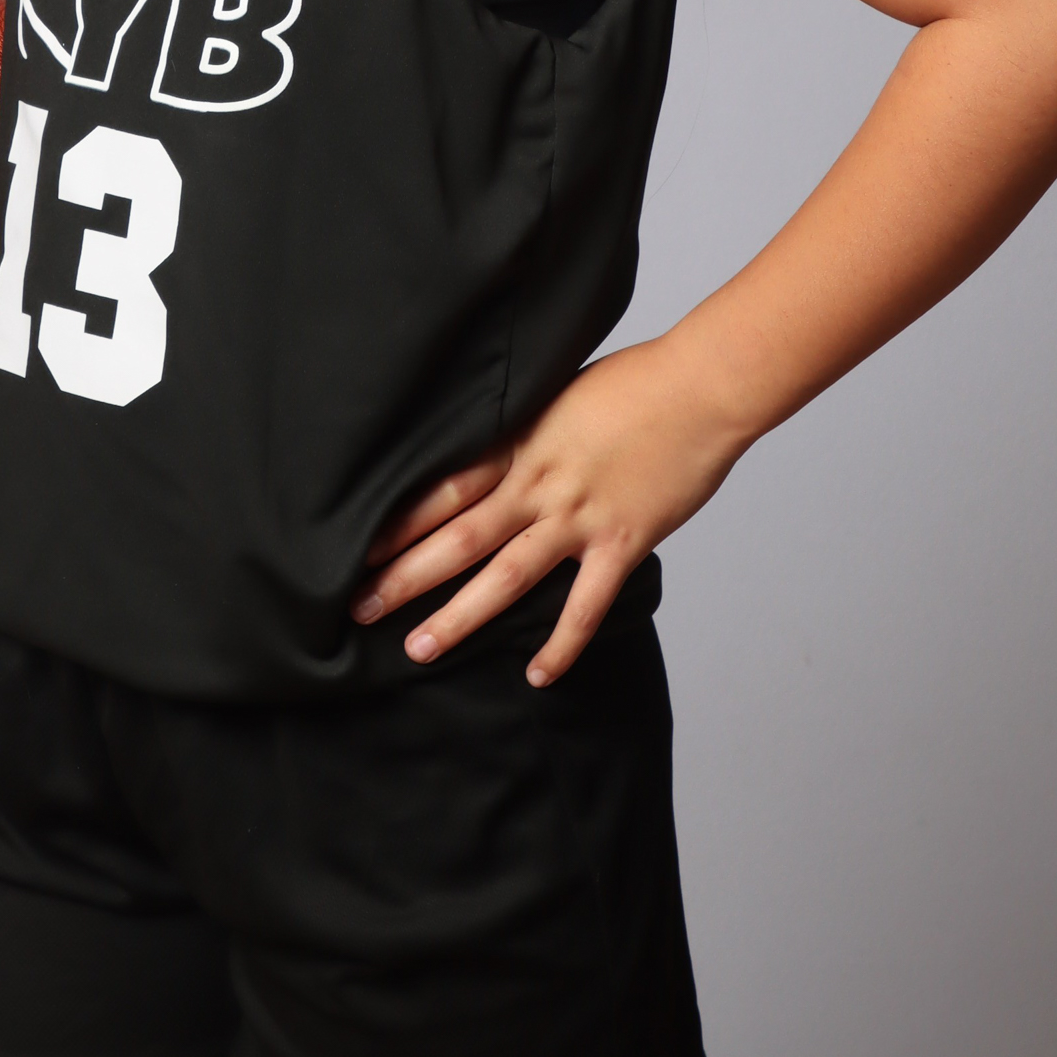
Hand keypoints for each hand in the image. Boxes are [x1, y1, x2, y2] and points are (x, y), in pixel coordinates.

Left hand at [348, 339, 750, 683]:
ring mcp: (579, 516)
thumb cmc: (636, 381)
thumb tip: (492, 447)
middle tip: (357, 609)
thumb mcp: (559, 395)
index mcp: (519, 444)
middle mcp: (539, 484)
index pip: (442, 490)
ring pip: (506, 575)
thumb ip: (524, 431)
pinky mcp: (622, 541)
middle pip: (458, 537)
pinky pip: (584, 605)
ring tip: (418, 649)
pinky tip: (537, 675)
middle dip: (405, 576)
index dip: (396, 523)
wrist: (701, 386)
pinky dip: (561, 644)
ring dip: (460, 615)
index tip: (354, 548)